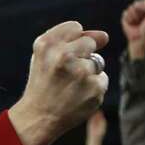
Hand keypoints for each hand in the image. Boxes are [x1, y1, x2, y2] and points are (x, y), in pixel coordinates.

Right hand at [9, 21, 109, 144]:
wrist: (39, 117)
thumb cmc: (44, 82)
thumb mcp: (44, 55)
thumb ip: (71, 39)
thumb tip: (105, 36)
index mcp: (47, 44)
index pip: (75, 27)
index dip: (71, 41)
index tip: (61, 56)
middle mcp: (64, 56)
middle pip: (90, 42)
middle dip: (82, 55)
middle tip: (66, 74)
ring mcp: (81, 73)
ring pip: (97, 62)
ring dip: (88, 73)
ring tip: (70, 87)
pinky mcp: (95, 88)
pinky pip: (102, 79)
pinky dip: (93, 88)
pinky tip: (78, 96)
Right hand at [121, 0, 144, 59]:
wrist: (140, 39)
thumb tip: (135, 5)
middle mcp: (140, 10)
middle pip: (137, 2)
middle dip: (140, 10)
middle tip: (142, 19)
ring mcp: (132, 14)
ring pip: (131, 7)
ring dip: (134, 15)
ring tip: (137, 22)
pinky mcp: (125, 18)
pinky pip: (125, 13)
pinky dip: (129, 19)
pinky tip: (131, 24)